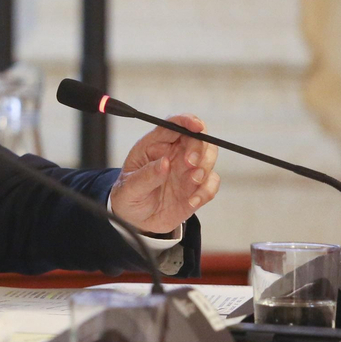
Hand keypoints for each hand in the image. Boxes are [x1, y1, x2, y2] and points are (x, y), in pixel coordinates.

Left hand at [109, 114, 219, 235]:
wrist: (135, 220)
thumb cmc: (128, 197)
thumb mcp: (128, 189)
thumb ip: (145, 177)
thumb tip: (164, 163)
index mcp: (153, 146)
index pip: (173, 125)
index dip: (187, 121)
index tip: (197, 126)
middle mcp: (173, 154)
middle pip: (198, 138)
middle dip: (199, 147)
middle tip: (190, 163)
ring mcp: (186, 171)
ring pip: (209, 157)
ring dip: (205, 168)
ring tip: (192, 181)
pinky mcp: (196, 188)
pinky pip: (212, 183)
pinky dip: (206, 191)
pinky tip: (191, 202)